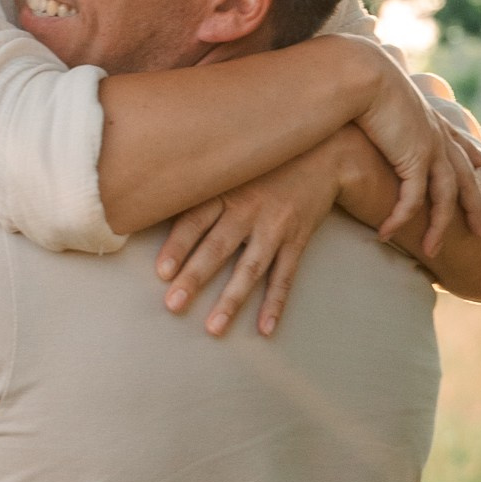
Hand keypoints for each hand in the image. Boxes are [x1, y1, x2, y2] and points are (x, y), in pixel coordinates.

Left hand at [156, 138, 353, 337]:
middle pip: (217, 248)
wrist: (326, 152)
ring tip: (214, 328)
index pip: (195, 220)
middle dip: (195, 278)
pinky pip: (285, 276)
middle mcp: (249, 209)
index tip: (161, 272)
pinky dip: (275, 303)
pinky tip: (265, 329)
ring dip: (232, 299)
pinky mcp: (297, 240)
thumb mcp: (232, 165)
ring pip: (250, 268)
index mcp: (226, 191)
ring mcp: (275, 227)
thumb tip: (155, 203)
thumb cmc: (265, 162)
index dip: (177, 246)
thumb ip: (202, 186)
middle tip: (173, 305)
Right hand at [354, 52, 480, 257]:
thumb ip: (381, 107)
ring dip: (438, 228)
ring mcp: (430, 149)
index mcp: (431, 120)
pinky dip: (400, 219)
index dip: (472, 155)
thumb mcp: (378, 97)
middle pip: (464, 179)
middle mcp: (437, 136)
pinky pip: (412, 200)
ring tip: (432, 252)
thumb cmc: (361, 82)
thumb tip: (370, 106)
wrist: (363, 75)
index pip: (459, 142)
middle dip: (475, 206)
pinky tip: (386, 234)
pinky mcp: (414, 159)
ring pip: (445, 198)